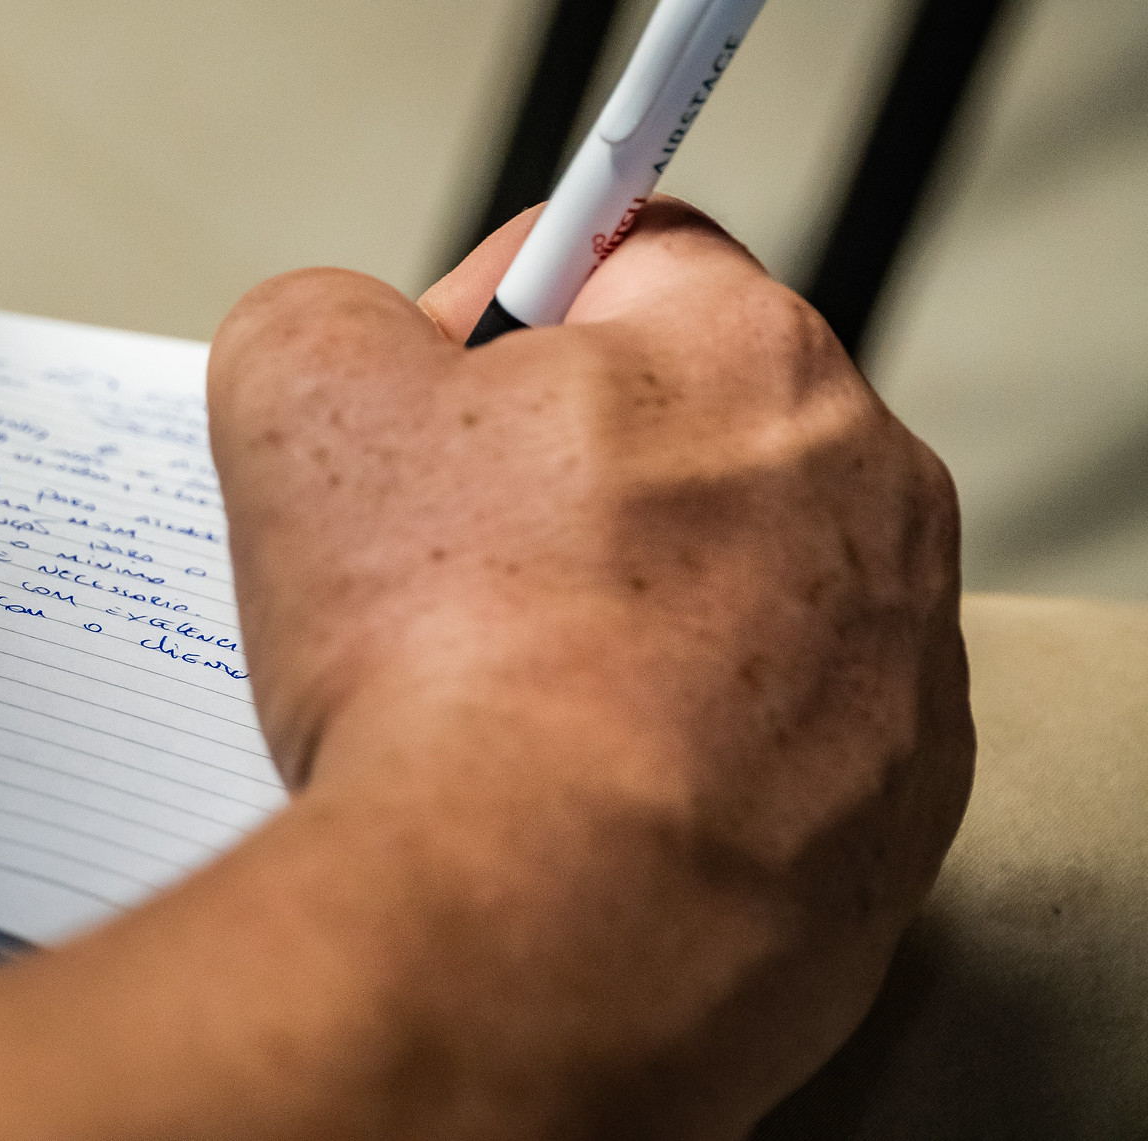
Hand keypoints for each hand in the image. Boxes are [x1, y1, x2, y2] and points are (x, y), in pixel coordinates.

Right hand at [205, 196, 974, 1134]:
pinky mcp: (890, 818)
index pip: (623, 259)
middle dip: (555, 478)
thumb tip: (355, 348)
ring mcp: (899, 668)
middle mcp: (868, 494)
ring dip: (616, 617)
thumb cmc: (444, 661)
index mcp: (749, 354)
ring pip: (721, 591)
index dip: (495, 318)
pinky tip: (568, 789)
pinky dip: (669, 747)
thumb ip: (327, 313)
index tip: (431, 402)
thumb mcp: (296, 389)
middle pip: (680, 432)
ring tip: (494, 695)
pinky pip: (759, 737)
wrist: (534, 936)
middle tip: (437, 564)